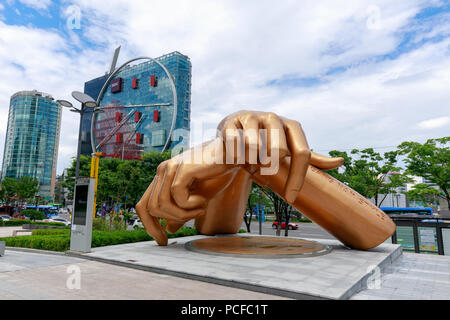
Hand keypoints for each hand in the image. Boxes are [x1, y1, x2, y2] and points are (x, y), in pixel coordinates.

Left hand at [136, 140, 240, 244]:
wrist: (232, 156)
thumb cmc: (217, 174)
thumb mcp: (197, 199)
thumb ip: (181, 212)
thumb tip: (169, 228)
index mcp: (162, 177)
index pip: (144, 205)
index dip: (150, 226)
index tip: (162, 241)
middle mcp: (162, 171)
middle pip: (150, 208)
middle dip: (170, 220)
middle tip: (194, 218)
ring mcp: (171, 168)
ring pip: (162, 204)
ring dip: (183, 214)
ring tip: (201, 209)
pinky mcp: (183, 168)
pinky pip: (177, 196)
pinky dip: (190, 205)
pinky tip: (203, 200)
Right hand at [217, 110, 343, 202]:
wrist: (236, 131)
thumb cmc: (268, 144)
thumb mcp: (290, 149)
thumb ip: (313, 158)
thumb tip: (341, 162)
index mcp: (292, 125)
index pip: (302, 153)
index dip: (297, 178)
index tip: (291, 198)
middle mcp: (273, 117)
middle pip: (278, 151)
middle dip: (270, 168)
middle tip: (262, 173)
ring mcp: (251, 117)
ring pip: (254, 148)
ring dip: (251, 162)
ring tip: (249, 163)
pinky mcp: (231, 122)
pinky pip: (235, 145)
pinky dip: (235, 157)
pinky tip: (236, 158)